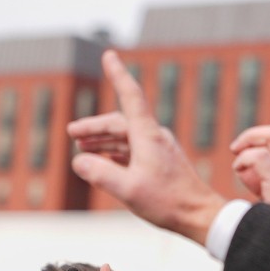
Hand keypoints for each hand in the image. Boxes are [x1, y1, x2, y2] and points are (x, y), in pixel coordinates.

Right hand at [69, 51, 228, 244]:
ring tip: (81, 147)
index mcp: (147, 135)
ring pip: (124, 137)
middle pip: (120, 121)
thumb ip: (99, 173)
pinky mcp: (159, 163)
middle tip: (71, 132)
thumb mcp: (126, 189)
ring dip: (102, 140)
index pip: (130, 96)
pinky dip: (113, 152)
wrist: (198, 215)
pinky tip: (102, 162)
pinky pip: (131, 150)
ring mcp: (158, 149)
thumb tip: (78, 161)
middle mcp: (153, 137)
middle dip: (94, 126)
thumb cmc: (166, 202)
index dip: (118, 74)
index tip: (108, 55)